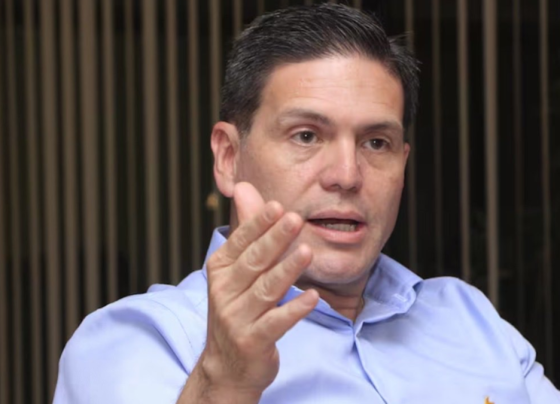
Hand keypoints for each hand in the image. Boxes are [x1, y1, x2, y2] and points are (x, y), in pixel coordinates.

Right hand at [198, 182, 318, 398]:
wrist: (227, 365)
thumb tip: (245, 188)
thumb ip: (247, 230)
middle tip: (295, 219)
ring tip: (307, 252)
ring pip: (266, 289)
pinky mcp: (252, 341)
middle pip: (254, 262)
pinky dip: (295, 309)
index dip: (258, 224)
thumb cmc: (237, 308)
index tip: (277, 206)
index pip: (241, 242)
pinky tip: (313, 297)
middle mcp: (224, 292)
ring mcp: (236, 318)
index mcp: (220, 269)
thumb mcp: (236, 270)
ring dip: (287, 270)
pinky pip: (277, 322)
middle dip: (274, 239)